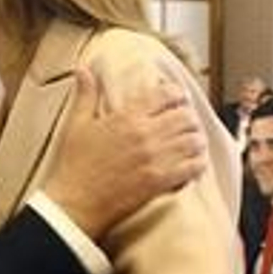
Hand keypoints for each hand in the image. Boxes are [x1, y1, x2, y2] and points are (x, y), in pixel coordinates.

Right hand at [42, 65, 205, 239]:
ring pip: (194, 141)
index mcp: (127, 117)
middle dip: (189, 117)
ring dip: (196, 140)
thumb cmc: (74, 166)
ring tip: (193, 142)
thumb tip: (83, 69)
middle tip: (186, 122)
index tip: (177, 98)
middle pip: (185, 116)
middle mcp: (145, 135)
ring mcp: (155, 159)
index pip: (165, 94)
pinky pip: (193, 167)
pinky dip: (198, 163)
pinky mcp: (160, 181)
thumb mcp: (76, 125)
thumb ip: (86, 95)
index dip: (176, 94)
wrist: (74, 204)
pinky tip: (194, 163)